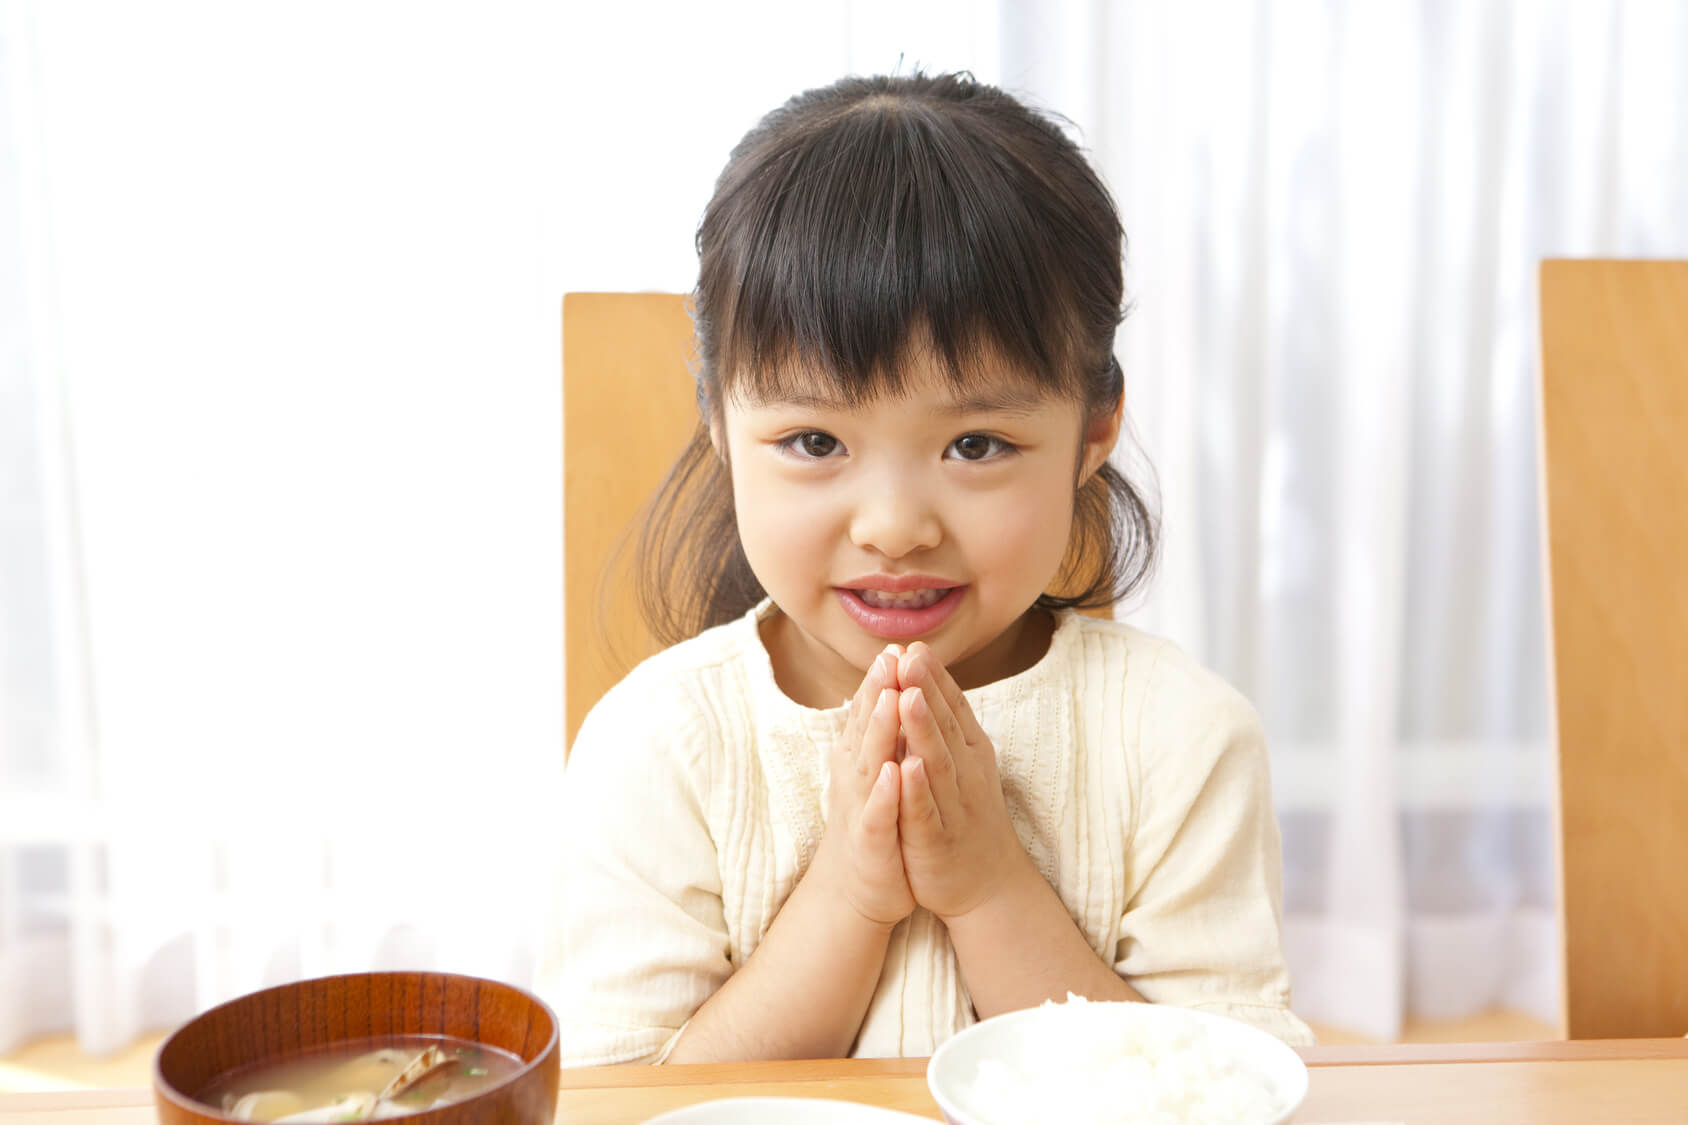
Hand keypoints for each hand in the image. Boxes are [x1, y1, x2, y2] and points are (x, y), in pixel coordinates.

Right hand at [810, 647, 915, 928]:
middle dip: (878, 691)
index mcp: (860, 759)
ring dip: (880, 730)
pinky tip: (893, 772)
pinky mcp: (869, 841)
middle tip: (889, 655)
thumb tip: (882, 693)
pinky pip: (877, 814)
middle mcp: (855, 777)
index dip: (880, 680)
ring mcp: (860, 808)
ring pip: (869, 763)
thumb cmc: (873, 826)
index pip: (870, 713)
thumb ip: (876, 736)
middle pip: (866, 727)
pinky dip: (884, 793)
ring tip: (891, 697)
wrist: (855, 890)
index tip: (896, 645)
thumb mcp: (874, 775)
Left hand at [895, 643, 1036, 920]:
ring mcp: (953, 806)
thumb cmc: (968, 815)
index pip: (952, 707)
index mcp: (970, 752)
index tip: (914, 645)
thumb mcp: (962, 762)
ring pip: (936, 762)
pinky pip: (926, 810)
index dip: (934, 678)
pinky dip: (917, 788)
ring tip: (908, 696)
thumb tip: (925, 676)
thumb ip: (945, 723)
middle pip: (944, 726)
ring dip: (922, 729)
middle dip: (925, 690)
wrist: (987, 883)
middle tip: (908, 656)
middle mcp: (966, 773)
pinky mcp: (937, 839)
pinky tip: (907, 767)